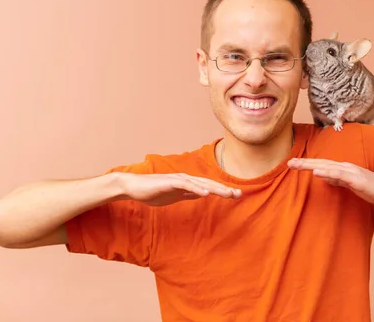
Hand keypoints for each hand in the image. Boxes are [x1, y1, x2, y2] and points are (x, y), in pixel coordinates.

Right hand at [115, 172, 241, 205]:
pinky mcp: (169, 182)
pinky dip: (196, 189)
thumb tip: (201, 195)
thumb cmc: (153, 191)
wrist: (134, 187)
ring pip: (201, 184)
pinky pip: (185, 185)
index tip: (236, 195)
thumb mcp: (175, 195)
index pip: (209, 187)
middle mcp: (186, 179)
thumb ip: (188, 194)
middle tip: (239, 194)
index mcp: (188, 183)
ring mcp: (178, 179)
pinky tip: (206, 194)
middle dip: (224, 189)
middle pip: (209, 184)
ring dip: (215, 188)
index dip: (223, 190)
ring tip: (228, 194)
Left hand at [287, 158, 373, 204]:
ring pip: (327, 166)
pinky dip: (327, 172)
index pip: (322, 165)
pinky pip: (339, 175)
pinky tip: (317, 172)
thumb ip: (336, 180)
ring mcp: (350, 172)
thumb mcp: (350, 184)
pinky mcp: (356, 179)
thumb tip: (322, 176)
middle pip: (321, 163)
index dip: (307, 164)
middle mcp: (345, 167)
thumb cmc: (372, 187)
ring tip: (297, 164)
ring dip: (312, 165)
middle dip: (305, 163)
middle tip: (289, 163)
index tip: (292, 164)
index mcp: (343, 169)